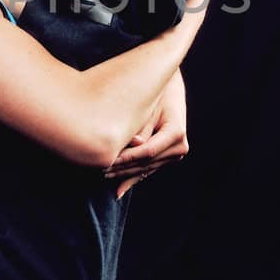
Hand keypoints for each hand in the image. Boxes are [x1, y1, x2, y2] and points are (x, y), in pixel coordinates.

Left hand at [105, 68, 189, 199]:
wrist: (169, 89)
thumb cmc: (155, 93)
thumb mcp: (148, 107)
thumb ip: (141, 128)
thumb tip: (135, 144)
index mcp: (176, 132)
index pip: (147, 151)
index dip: (126, 158)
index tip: (107, 161)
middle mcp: (179, 146)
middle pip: (146, 163)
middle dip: (122, 168)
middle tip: (99, 171)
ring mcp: (175, 153)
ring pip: (146, 169)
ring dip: (125, 175)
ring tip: (104, 177)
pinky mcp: (168, 157)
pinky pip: (148, 169)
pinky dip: (132, 178)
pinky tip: (118, 190)